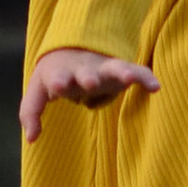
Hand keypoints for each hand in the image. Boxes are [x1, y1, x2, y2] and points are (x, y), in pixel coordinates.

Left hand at [21, 46, 160, 140]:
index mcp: (61, 74)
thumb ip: (31, 112)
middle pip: (86, 73)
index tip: (59, 86)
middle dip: (88, 77)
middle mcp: (83, 70)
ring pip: (113, 68)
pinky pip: (135, 71)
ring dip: (120, 72)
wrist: (73, 46)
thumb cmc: (56, 74)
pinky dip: (145, 77)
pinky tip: (156, 87)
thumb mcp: (39, 89)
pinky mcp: (120, 70)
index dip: (58, 81)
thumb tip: (31, 140)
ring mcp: (102, 69)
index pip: (57, 77)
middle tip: (90, 82)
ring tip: (129, 79)